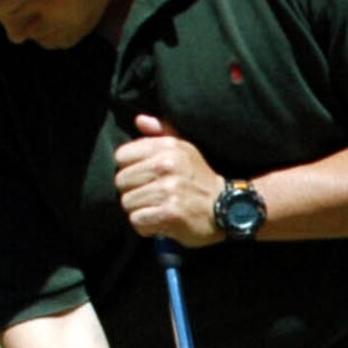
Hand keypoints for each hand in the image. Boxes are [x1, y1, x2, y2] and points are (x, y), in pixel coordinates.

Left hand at [114, 113, 220, 247]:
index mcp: (167, 146)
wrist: (227, 208)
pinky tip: (159, 222)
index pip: (121, 156)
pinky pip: (137, 221)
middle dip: (132, 192)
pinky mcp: (169, 213)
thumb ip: (161, 132)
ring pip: (127, 203)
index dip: (129, 170)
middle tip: (151, 197)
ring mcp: (168, 190)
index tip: (144, 178)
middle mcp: (166, 165)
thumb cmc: (200, 179)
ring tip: (157, 209)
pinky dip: (146, 227)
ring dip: (139, 210)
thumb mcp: (185, 149)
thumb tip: (139, 120)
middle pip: (121, 181)